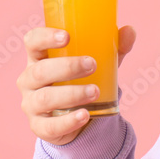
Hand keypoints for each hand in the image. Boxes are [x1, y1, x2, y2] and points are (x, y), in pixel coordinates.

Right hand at [17, 25, 135, 145]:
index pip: (32, 42)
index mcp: (39, 58)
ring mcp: (31, 104)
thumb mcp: (98, 63)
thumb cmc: (82, 81)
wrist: (79, 118)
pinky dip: (68, 121)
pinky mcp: (39, 127)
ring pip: (45, 98)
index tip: (67, 36)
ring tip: (95, 91)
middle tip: (92, 64)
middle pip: (40, 71)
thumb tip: (130, 31)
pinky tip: (85, 115)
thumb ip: (113, 48)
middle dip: (67, 67)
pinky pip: (50, 126)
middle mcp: (29, 80)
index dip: (45, 37)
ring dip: (72, 94)